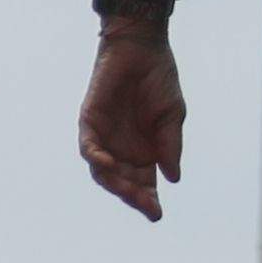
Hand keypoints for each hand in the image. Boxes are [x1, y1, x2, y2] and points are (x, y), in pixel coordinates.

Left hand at [80, 27, 185, 220]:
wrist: (142, 48)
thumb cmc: (159, 79)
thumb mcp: (172, 117)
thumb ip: (170, 146)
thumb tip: (174, 179)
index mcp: (144, 152)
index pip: (143, 184)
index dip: (148, 200)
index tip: (156, 214)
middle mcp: (122, 149)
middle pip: (123, 183)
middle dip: (135, 197)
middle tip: (147, 207)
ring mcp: (104, 137)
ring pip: (103, 172)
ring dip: (115, 184)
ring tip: (131, 193)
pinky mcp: (89, 121)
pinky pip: (87, 147)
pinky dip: (96, 158)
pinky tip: (107, 165)